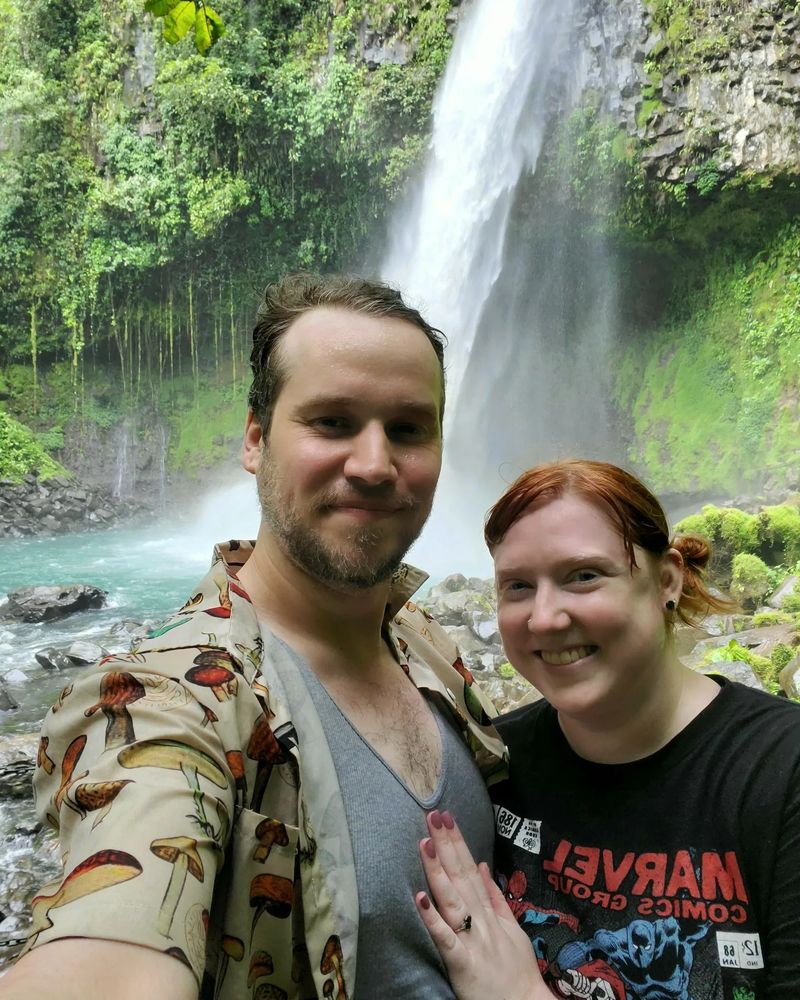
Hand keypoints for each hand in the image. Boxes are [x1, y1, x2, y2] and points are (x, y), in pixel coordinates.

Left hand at [415, 810, 549, 999]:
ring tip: (425, 842)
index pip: (469, 869)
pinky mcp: (462, 964)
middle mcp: (480, 921)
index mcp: (488, 912)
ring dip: (438, 871)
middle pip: (460, 877)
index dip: (457, 842)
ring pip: (452, 900)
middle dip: (447, 844)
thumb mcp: (511, 929)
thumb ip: (495, 897)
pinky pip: (445, 939)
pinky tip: (419, 897)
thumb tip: (481, 864)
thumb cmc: (516, 971)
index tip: (446, 817)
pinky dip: (433, 919)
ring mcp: (472, 940)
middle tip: (433, 814)